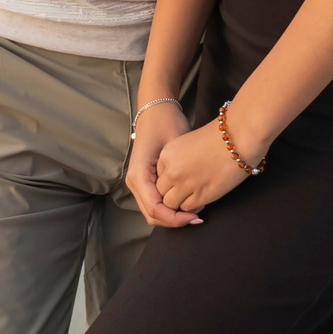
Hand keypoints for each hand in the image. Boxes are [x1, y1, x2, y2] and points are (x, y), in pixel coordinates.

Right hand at [126, 99, 201, 227]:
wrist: (156, 112)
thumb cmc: (167, 124)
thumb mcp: (175, 147)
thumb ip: (177, 174)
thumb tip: (188, 200)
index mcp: (138, 175)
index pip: (155, 209)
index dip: (175, 218)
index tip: (196, 217)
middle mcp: (133, 182)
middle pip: (152, 215)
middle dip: (174, 221)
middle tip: (198, 218)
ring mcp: (137, 183)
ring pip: (153, 212)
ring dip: (172, 216)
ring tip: (195, 212)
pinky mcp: (144, 182)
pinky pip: (154, 203)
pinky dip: (169, 209)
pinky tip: (187, 204)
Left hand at [155, 118, 254, 216]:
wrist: (238, 137)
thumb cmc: (217, 137)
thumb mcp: (187, 143)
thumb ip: (176, 160)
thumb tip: (176, 179)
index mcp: (167, 155)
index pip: (158, 177)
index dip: (168, 182)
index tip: (180, 180)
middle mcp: (172, 171)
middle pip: (161, 193)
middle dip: (171, 194)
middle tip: (184, 192)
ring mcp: (186, 184)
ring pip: (171, 204)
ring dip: (180, 203)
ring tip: (193, 195)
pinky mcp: (201, 195)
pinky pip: (188, 208)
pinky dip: (192, 207)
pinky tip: (202, 197)